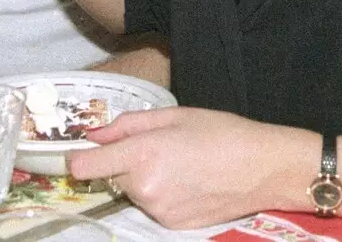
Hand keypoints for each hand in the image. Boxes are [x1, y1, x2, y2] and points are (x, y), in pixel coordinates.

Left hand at [66, 107, 306, 228]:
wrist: (263, 168)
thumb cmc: (221, 132)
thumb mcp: (173, 116)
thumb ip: (126, 125)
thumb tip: (93, 135)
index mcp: (142, 153)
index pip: (85, 166)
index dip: (78, 158)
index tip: (80, 152)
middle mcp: (144, 187)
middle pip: (112, 176)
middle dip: (125, 164)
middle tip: (158, 148)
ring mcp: (158, 210)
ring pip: (134, 192)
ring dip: (144, 180)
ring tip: (180, 165)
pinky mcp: (172, 225)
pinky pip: (153, 207)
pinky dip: (162, 195)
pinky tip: (188, 183)